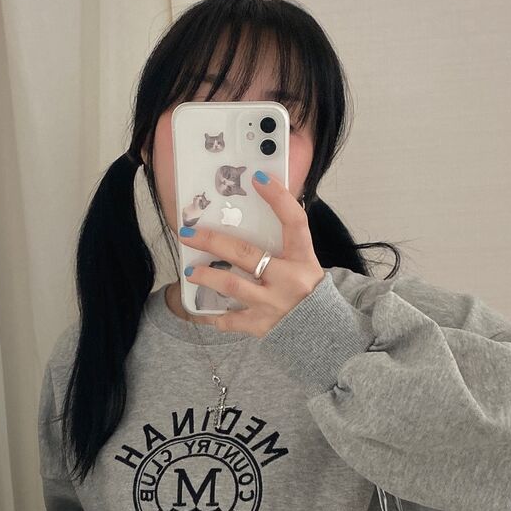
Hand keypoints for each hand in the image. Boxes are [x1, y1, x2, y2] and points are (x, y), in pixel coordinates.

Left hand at [178, 170, 324, 336]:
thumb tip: (250, 219)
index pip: (294, 221)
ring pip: (233, 285)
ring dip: (207, 276)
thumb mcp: (304, 264)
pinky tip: (202, 310)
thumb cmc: (307, 292)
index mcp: (304, 259)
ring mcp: (274, 304)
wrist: (322, 332)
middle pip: (246, 254)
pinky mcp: (262, 326)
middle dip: (212, 241)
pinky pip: (230, 321)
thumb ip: (284, 245)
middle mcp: (290, 280)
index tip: (258, 177)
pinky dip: (213, 316)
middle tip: (188, 233)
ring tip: (191, 271)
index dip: (278, 198)